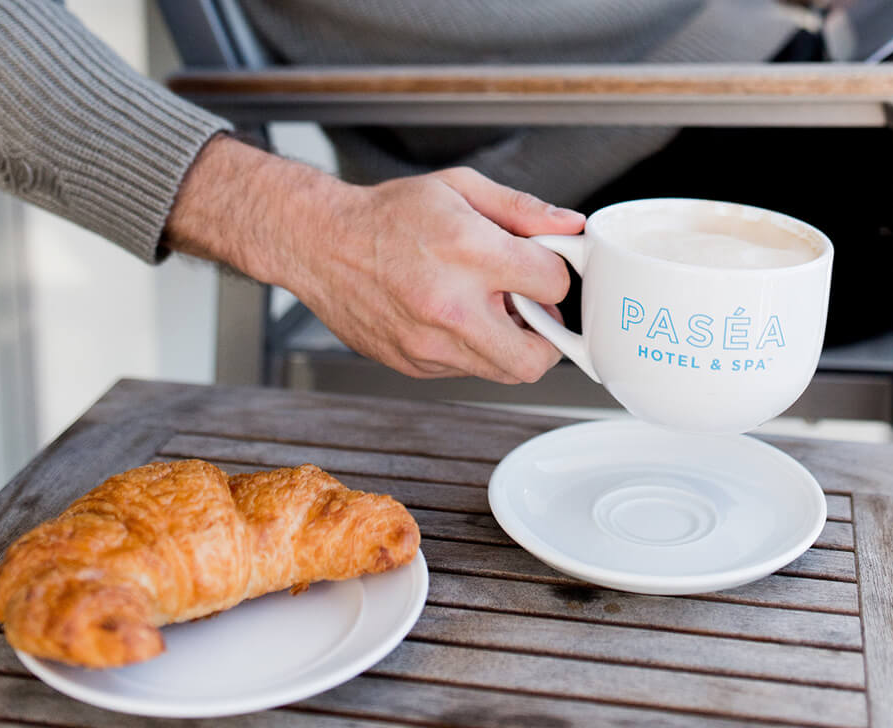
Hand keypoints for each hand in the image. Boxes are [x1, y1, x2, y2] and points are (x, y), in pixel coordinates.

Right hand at [165, 136, 584, 383]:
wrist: (322, 245)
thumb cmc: (387, 216)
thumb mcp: (460, 189)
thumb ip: (522, 210)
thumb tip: (570, 226)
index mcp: (468, 254)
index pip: (551, 284)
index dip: (555, 274)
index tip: (541, 268)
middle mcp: (450, 308)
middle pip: (536, 357)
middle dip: (548, 337)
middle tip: (534, 312)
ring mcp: (429, 345)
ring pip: (503, 372)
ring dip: (511, 345)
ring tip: (490, 310)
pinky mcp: (414, 364)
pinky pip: (467, 371)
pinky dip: (474, 350)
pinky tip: (456, 319)